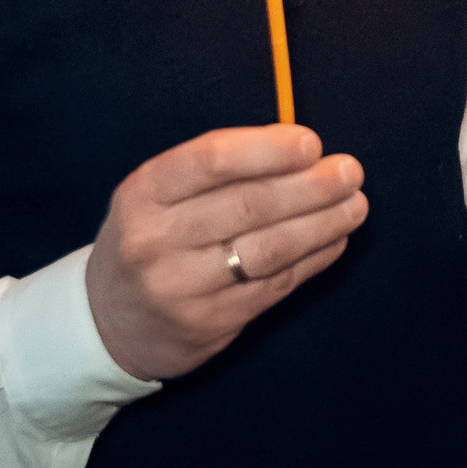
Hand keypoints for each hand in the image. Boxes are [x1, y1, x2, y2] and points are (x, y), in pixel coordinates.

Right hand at [85, 124, 366, 381]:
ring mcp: (181, 288)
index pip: (210, 161)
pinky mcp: (209, 324)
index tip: (311, 143)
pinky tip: (335, 239)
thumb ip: (220, 169)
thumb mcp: (161, 194)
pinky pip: (274, 286)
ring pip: (268, 250)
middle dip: (310, 186)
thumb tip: (300, 147)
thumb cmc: (154, 236)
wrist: (110, 321)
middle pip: (248, 206)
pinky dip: (313, 259)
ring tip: (356, 205)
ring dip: (322, 224)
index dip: (267, 150)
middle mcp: (156, 241)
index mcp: (143, 193)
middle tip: (350, 171)